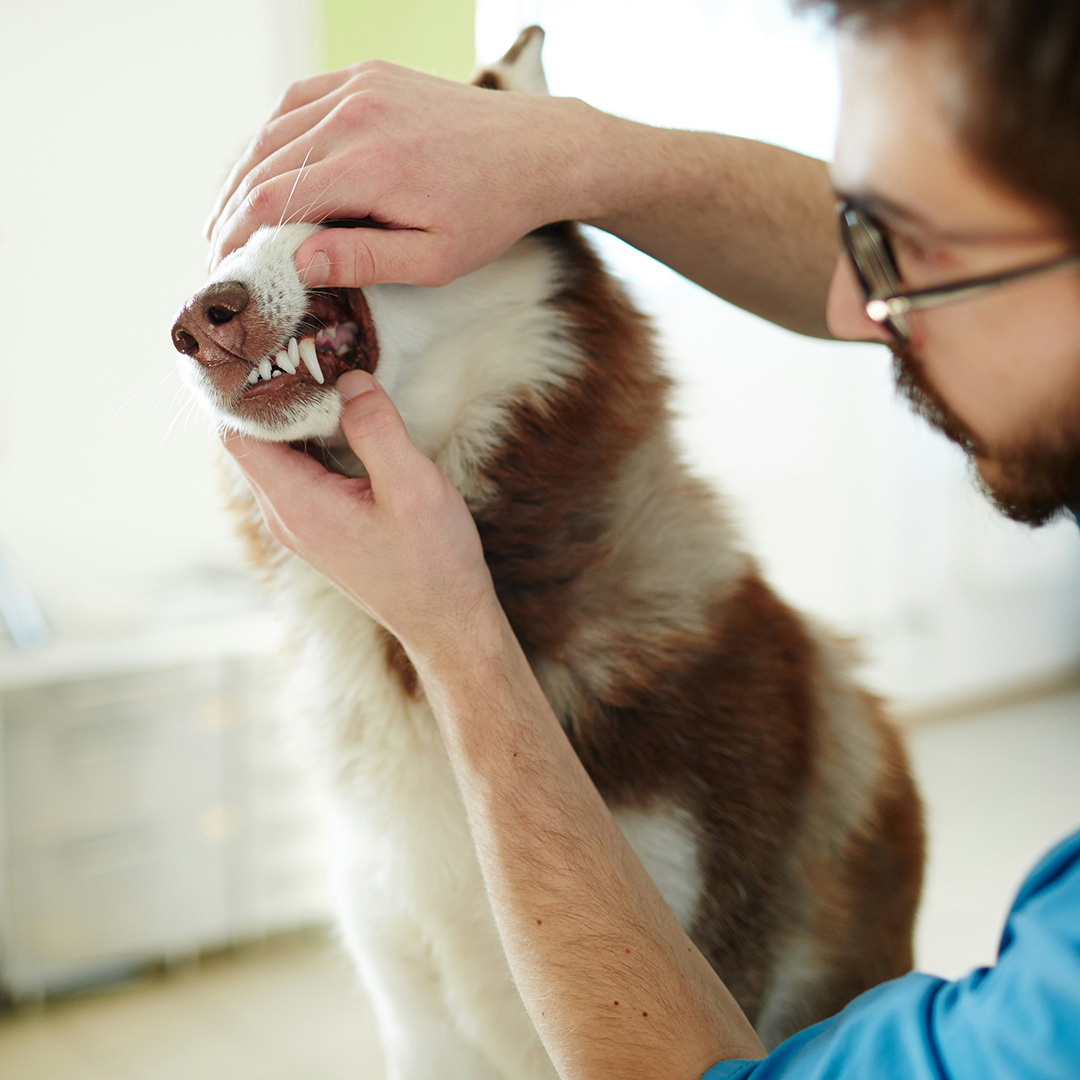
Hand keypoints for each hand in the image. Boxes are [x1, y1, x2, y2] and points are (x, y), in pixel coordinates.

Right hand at [205, 62, 601, 287]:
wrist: (534, 149)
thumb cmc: (490, 214)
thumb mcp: (434, 259)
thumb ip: (364, 260)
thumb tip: (296, 263)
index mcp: (371, 166)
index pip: (275, 200)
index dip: (238, 237)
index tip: (223, 269)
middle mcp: (357, 115)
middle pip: (264, 164)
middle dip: (232, 212)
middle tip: (217, 251)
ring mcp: (360, 86)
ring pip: (274, 129)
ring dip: (244, 174)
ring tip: (228, 217)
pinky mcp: (367, 75)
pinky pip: (299, 101)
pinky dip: (273, 136)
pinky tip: (263, 167)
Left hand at [221, 370, 498, 664]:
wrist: (446, 622)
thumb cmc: (432, 562)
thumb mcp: (412, 487)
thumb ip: (376, 429)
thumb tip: (349, 379)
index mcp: (296, 504)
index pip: (237, 432)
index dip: (244, 387)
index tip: (272, 345)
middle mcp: (286, 515)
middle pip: (252, 438)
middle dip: (270, 391)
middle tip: (303, 345)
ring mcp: (301, 523)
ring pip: (276, 453)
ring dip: (294, 414)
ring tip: (322, 369)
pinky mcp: (321, 525)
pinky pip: (299, 469)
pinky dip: (311, 436)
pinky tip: (342, 416)